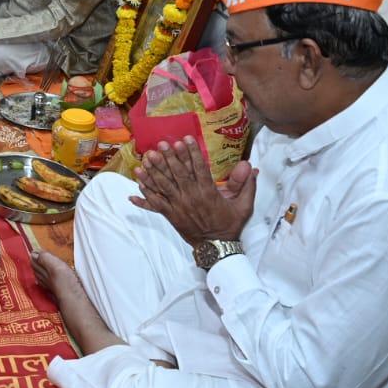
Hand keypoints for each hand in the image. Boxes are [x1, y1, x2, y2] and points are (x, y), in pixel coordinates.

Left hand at [131, 137, 256, 244]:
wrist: (217, 247)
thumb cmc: (230, 225)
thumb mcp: (244, 206)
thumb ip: (247, 185)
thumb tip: (252, 167)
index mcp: (208, 192)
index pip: (199, 168)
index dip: (192, 153)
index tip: (186, 139)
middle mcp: (191, 197)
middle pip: (178, 174)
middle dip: (169, 158)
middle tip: (162, 144)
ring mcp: (179, 207)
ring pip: (164, 187)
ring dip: (154, 172)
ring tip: (146, 159)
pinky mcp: (171, 216)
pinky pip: (155, 205)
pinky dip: (144, 198)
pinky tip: (135, 188)